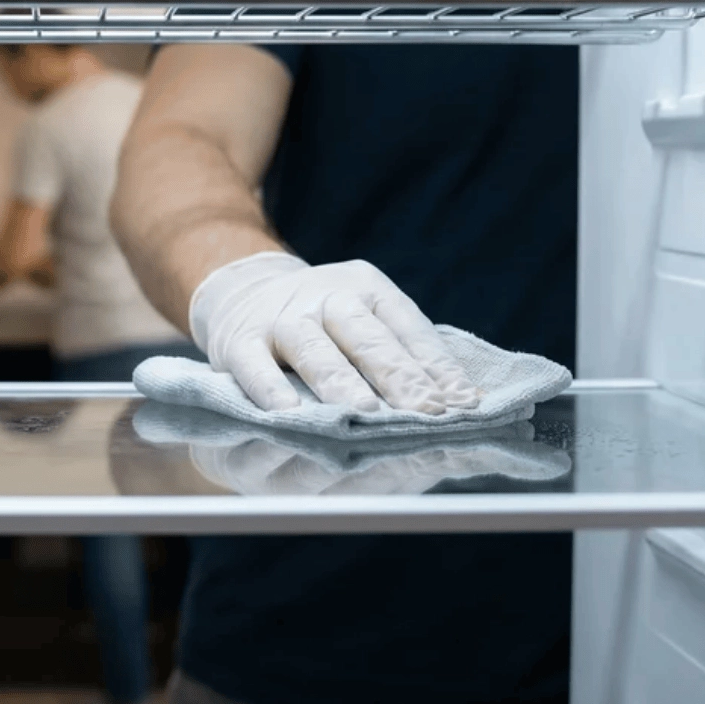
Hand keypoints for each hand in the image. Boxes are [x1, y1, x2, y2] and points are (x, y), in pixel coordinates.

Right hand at [187, 252, 482, 414]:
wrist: (241, 292)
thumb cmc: (323, 324)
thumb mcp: (363, 320)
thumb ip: (405, 355)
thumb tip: (466, 401)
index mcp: (367, 288)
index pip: (409, 329)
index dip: (437, 367)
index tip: (464, 403)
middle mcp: (326, 297)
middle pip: (368, 338)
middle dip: (400, 377)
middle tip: (428, 412)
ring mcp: (281, 318)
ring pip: (315, 351)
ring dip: (341, 383)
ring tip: (366, 414)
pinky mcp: (238, 341)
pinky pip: (254, 366)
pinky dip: (270, 390)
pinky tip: (289, 415)